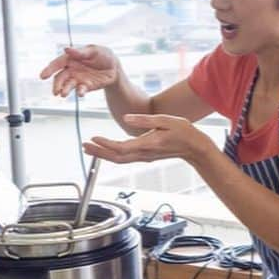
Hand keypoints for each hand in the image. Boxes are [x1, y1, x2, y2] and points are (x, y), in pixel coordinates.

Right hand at [39, 44, 117, 96]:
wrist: (114, 67)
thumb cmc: (103, 55)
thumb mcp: (93, 50)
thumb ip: (80, 52)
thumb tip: (67, 49)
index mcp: (71, 58)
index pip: (57, 64)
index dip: (49, 69)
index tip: (42, 76)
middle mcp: (72, 70)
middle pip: (60, 77)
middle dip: (57, 84)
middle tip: (56, 91)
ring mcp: (78, 79)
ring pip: (68, 85)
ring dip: (65, 90)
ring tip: (63, 94)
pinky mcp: (86, 86)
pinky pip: (80, 90)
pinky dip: (79, 92)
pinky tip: (80, 93)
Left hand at [83, 114, 210, 163]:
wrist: (195, 147)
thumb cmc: (183, 132)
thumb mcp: (165, 120)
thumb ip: (144, 120)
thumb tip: (126, 118)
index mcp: (148, 144)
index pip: (122, 147)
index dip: (106, 145)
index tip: (94, 139)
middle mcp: (144, 154)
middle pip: (116, 157)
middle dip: (99, 153)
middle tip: (84, 146)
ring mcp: (144, 157)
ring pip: (119, 159)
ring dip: (103, 155)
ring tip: (89, 148)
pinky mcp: (145, 156)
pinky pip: (125, 158)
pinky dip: (112, 154)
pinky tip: (105, 150)